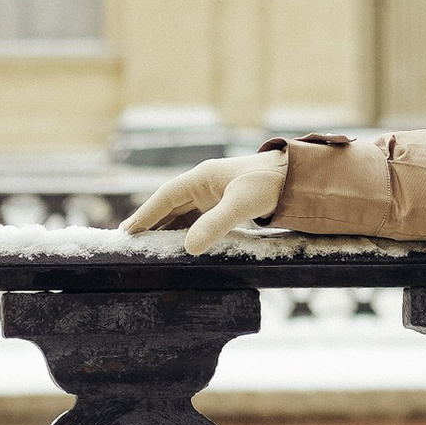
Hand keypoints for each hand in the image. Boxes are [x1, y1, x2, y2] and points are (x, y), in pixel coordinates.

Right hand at [120, 150, 289, 250]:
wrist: (298, 178)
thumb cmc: (270, 184)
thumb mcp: (242, 204)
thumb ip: (215, 224)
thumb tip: (189, 247)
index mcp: (202, 177)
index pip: (166, 196)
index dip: (145, 214)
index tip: (127, 231)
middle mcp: (205, 183)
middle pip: (170, 205)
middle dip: (151, 223)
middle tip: (130, 243)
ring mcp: (215, 193)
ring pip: (183, 212)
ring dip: (167, 228)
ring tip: (149, 248)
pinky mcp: (225, 203)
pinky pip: (197, 218)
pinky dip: (185, 231)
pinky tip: (180, 245)